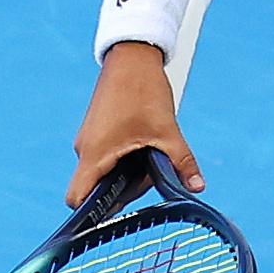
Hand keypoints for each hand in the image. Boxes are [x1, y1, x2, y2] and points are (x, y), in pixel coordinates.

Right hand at [65, 41, 200, 206]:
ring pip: (105, 171)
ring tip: (150, 150)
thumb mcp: (167, 131)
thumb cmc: (143, 90)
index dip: (91, 214)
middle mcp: (85, 149)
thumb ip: (181, 163)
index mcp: (94, 154)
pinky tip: (144, 142)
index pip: (76, 198)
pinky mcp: (97, 132)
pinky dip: (125, 158)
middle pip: (97, 188)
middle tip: (153, 173)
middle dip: (126, 188)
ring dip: (128, 171)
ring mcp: (90, 140)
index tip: (116, 217)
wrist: (132, 56)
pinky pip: (107, 157)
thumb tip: (198, 189)